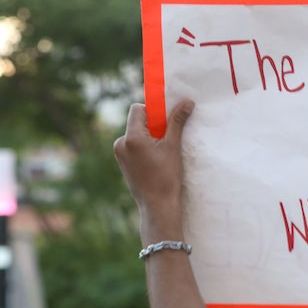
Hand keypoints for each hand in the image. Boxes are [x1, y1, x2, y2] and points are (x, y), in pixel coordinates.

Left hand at [114, 100, 194, 234]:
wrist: (157, 205)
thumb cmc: (167, 177)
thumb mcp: (173, 146)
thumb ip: (177, 122)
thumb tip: (187, 102)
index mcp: (131, 137)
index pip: (137, 109)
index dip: (152, 112)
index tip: (165, 124)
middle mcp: (120, 142)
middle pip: (136, 122)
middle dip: (152, 126)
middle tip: (166, 140)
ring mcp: (119, 153)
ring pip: (135, 134)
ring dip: (148, 137)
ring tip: (161, 154)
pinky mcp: (121, 162)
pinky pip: (132, 146)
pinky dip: (143, 148)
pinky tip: (154, 162)